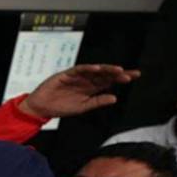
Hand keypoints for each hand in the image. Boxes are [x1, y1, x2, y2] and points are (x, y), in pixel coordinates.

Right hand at [18, 64, 139, 118]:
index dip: (121, 78)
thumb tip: (114, 98)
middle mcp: (87, 80)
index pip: (110, 81)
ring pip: (95, 70)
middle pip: (105, 74)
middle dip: (118, 73)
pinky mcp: (68, 74)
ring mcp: (78, 76)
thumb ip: (98, 102)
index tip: (134, 76)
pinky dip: (88, 68)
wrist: (42, 107)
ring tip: (118, 70)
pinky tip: (97, 69)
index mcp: (92, 88)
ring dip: (106, 69)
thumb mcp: (83, 107)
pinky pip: (79, 69)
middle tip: (130, 73)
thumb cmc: (60, 107)